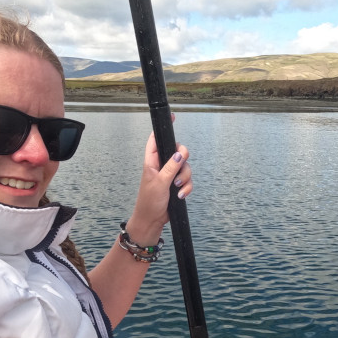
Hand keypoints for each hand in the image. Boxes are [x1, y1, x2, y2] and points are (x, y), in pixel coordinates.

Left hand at [125, 122, 191, 244]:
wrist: (152, 220)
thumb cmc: (149, 201)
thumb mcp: (160, 183)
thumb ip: (170, 167)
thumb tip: (180, 153)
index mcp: (152, 160)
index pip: (157, 139)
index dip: (164, 128)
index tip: (173, 117)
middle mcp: (162, 165)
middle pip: (179, 152)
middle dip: (183, 161)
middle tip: (179, 168)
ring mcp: (170, 175)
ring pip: (186, 167)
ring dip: (185, 178)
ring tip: (177, 189)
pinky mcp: (177, 184)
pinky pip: (188, 180)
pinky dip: (187, 188)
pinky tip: (180, 196)